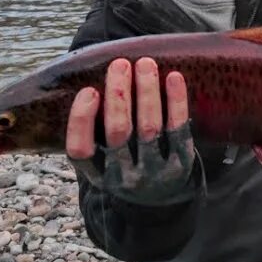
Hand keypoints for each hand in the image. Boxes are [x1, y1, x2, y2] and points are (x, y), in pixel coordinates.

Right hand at [66, 57, 198, 204]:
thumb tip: (83, 77)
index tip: (89, 90)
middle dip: (118, 95)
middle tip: (119, 64)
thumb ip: (92, 131)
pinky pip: (178, 129)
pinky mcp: (181, 164)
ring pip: (149, 128)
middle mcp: (124, 177)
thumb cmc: (125, 163)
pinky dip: (176, 102)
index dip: (82, 120)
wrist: (162, 197)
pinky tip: (173, 78)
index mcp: (97, 174)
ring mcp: (154, 172)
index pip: (80, 150)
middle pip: (118, 132)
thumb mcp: (103, 159)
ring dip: (146, 92)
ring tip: (145, 64)